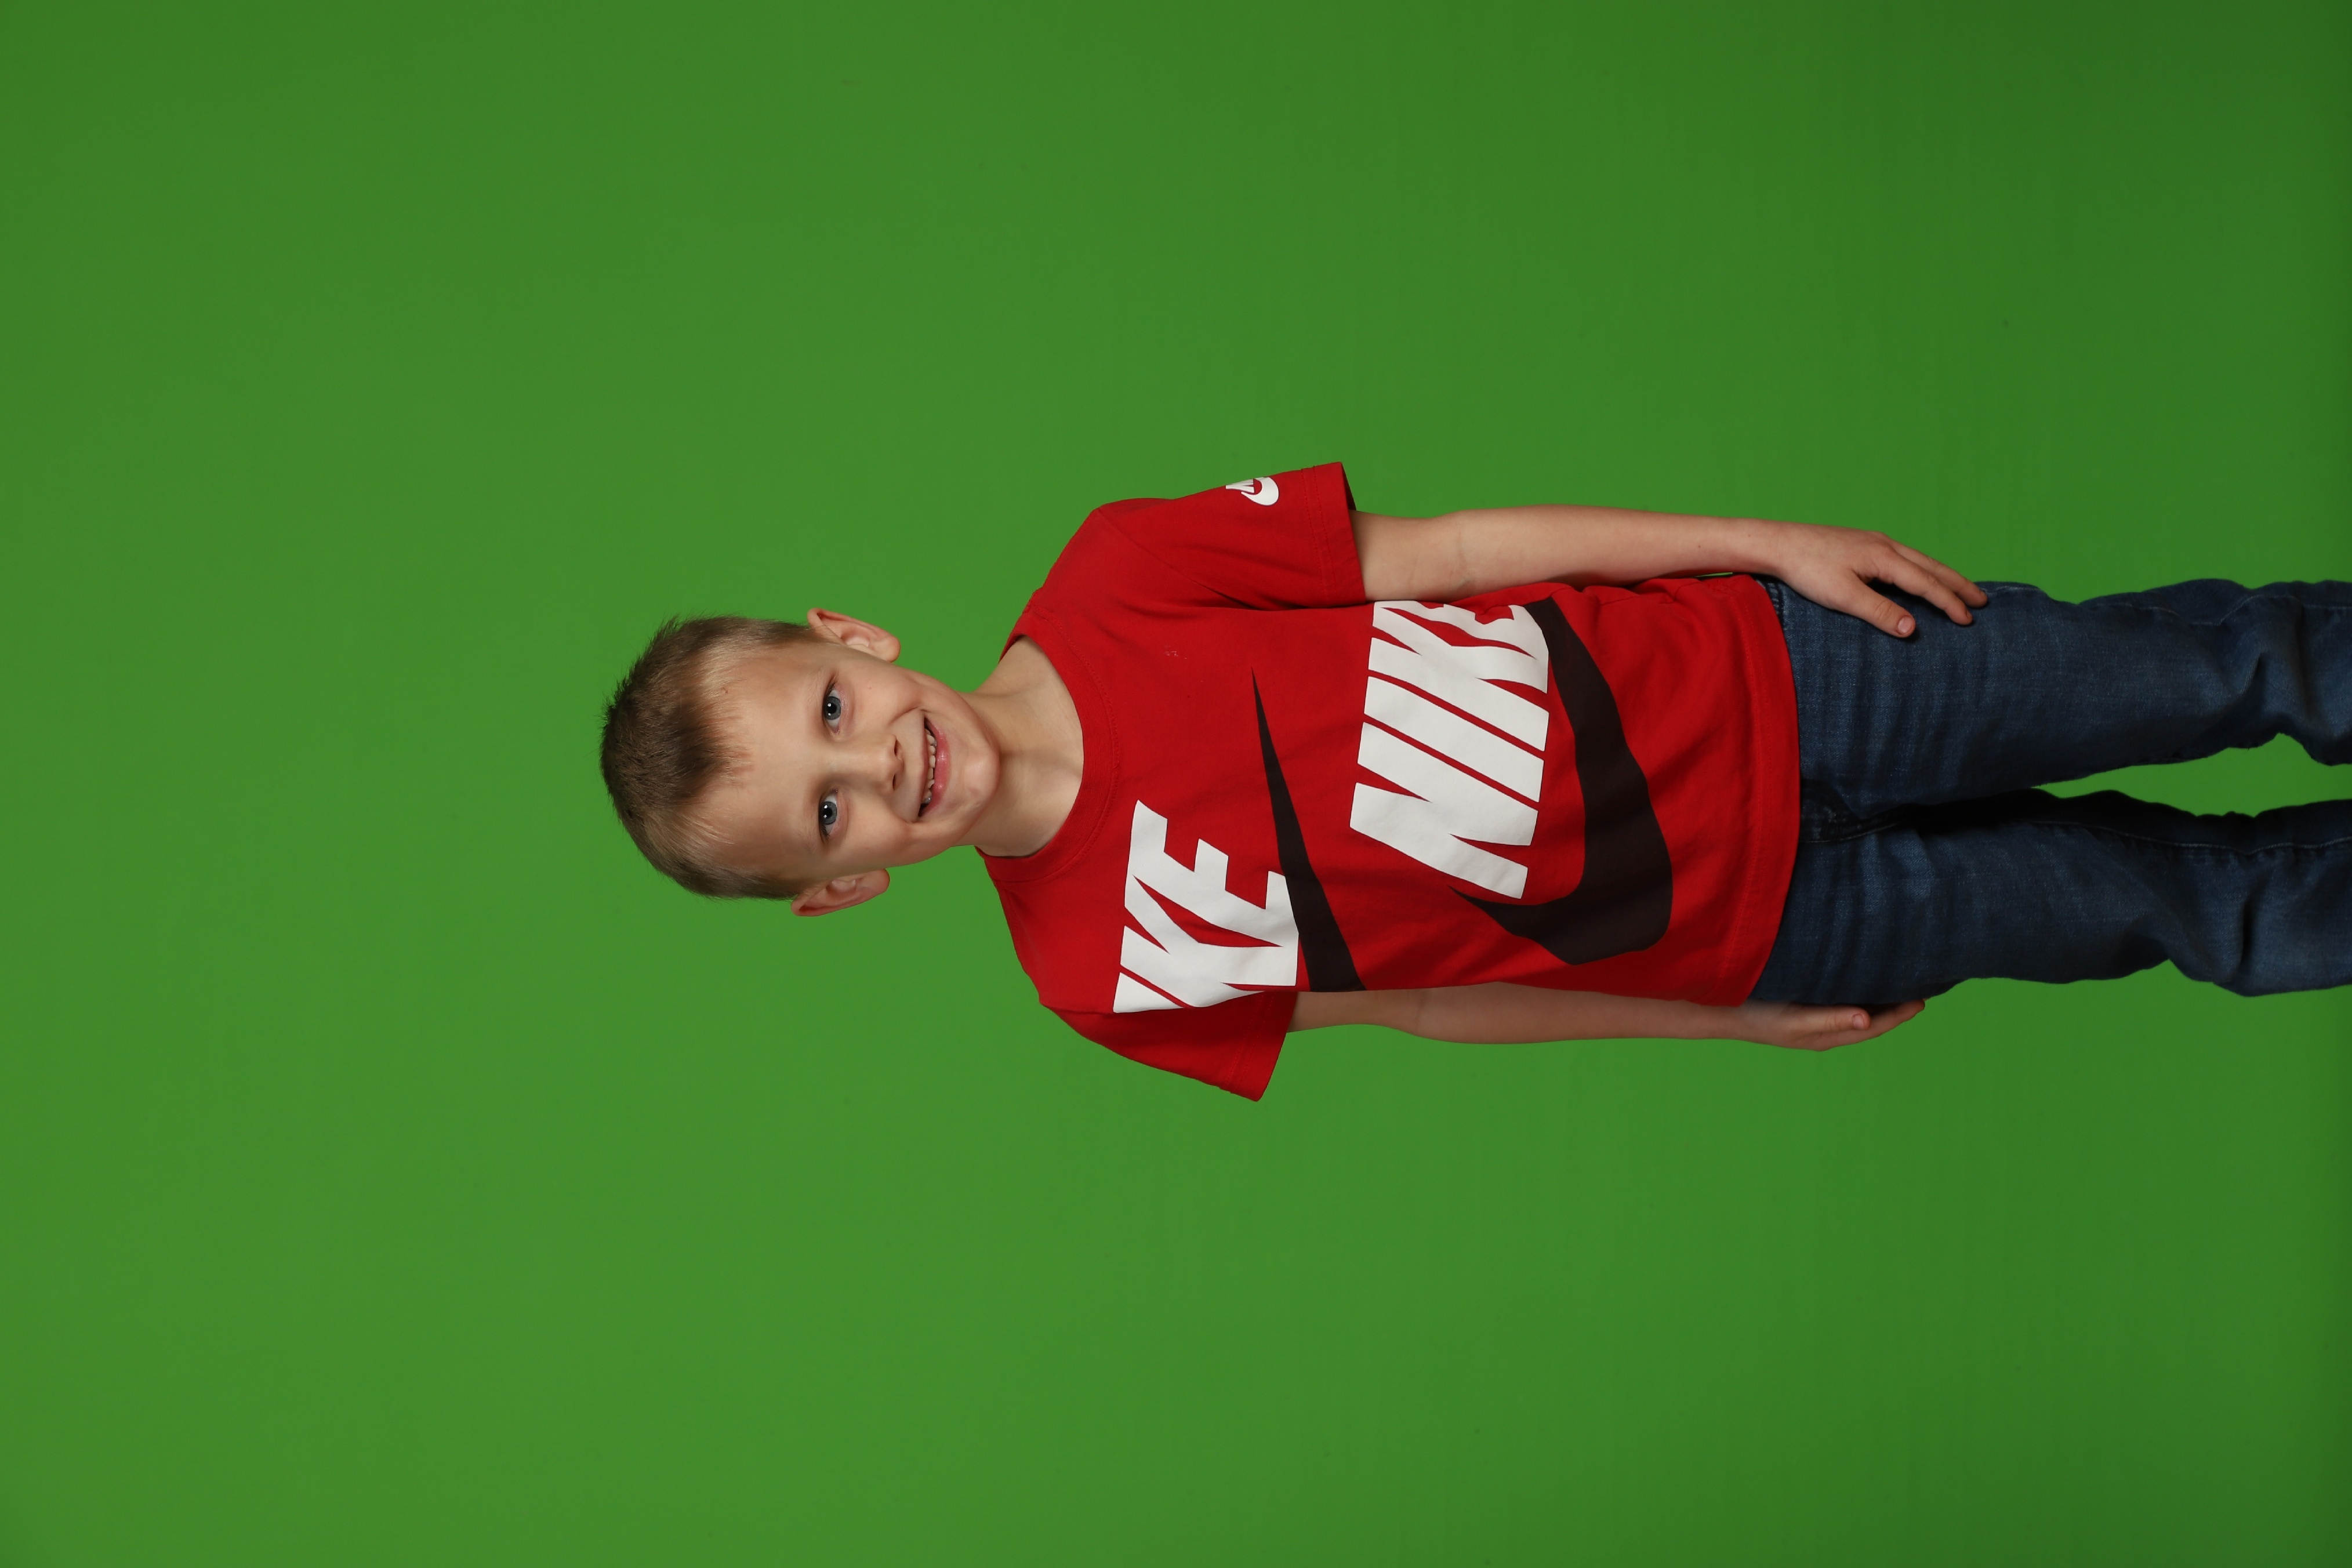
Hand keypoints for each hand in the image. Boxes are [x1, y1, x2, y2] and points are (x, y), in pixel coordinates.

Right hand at [1724, 998, 1926, 1050]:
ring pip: (1856, 1008)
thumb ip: (1832, 1018)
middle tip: (1919, 987)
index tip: (1922, 1000)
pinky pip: (1840, 999)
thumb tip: (1868, 1018)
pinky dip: (1856, 990)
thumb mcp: (1796, 1019)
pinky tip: (1859, 977)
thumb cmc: (1759, 1016)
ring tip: (1897, 982)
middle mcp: (1826, 1028)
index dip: (1899, 1014)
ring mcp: (1814, 1018)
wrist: (1721, 1011)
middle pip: (1870, 1019)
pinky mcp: (1803, 1005)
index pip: (1874, 1026)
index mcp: (1828, 1035)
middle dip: (1894, 1006)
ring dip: (1877, 998)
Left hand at [1761, 521, 1986, 637]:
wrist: (1778, 544)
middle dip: (1958, 584)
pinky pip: (1904, 558)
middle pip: (1931, 566)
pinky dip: (1922, 569)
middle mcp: (1885, 545)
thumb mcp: (1843, 596)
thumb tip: (1913, 629)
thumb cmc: (1807, 570)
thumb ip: (1878, 612)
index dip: (1949, 602)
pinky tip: (1919, 577)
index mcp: (1884, 557)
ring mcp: (1874, 543)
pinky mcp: (1863, 545)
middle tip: (1982, 601)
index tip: (1969, 620)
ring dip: (1942, 575)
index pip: (1926, 583)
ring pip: (1919, 560)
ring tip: (1961, 589)